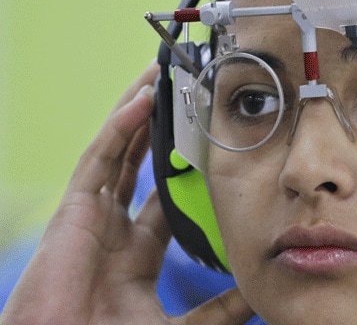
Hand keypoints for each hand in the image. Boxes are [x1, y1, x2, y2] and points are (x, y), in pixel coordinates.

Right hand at [0, 64, 254, 324]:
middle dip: (159, 130)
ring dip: (138, 114)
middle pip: (138, 165)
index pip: (165, 200)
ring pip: (118, 152)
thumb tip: (260, 292)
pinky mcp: (73, 212)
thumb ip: (220, 309)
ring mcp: (92, 217)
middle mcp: (113, 230)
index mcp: (136, 255)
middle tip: (185, 96)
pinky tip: (142, 102)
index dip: (184, 171)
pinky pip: (99, 160)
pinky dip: (120, 129)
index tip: (210, 145)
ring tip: (162, 77)